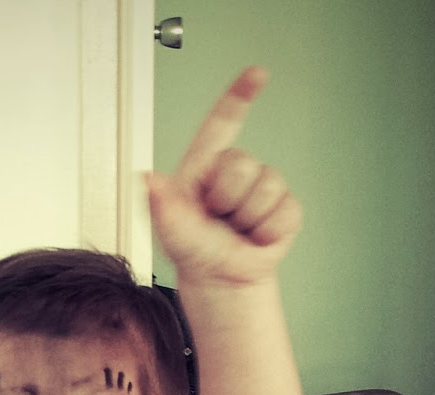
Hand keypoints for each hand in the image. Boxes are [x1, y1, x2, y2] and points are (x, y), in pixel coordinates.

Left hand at [148, 66, 301, 286]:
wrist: (222, 280)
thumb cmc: (193, 250)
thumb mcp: (171, 231)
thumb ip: (161, 206)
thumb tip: (148, 179)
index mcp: (205, 165)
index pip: (223, 123)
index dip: (240, 96)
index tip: (258, 73)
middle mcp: (235, 170)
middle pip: (242, 164)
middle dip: (227, 198)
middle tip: (216, 218)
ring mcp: (263, 187)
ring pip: (267, 187)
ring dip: (248, 218)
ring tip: (236, 230)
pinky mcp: (286, 209)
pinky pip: (285, 212)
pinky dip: (268, 232)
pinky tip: (256, 239)